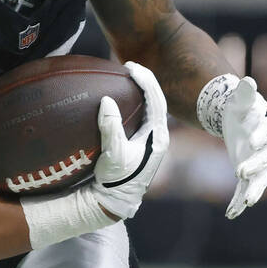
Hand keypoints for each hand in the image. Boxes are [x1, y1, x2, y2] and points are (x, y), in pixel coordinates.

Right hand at [89, 61, 169, 219]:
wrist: (117, 200)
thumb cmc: (116, 179)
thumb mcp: (112, 154)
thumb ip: (111, 127)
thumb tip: (107, 101)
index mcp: (158, 137)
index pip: (157, 100)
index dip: (145, 80)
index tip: (131, 67)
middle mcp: (159, 136)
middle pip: (158, 100)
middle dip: (146, 80)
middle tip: (129, 67)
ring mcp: (153, 140)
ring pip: (153, 107)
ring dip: (143, 90)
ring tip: (128, 77)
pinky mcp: (144, 143)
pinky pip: (145, 115)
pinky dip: (137, 102)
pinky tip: (124, 97)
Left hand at [221, 77, 266, 218]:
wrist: (241, 120)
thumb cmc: (243, 108)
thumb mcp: (242, 100)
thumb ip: (246, 93)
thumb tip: (248, 81)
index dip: (259, 137)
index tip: (249, 140)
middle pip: (264, 161)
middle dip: (253, 167)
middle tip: (240, 172)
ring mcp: (258, 165)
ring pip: (258, 180)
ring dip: (251, 192)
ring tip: (245, 203)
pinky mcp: (248, 174)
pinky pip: (245, 190)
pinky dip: (238, 201)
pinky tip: (231, 213)